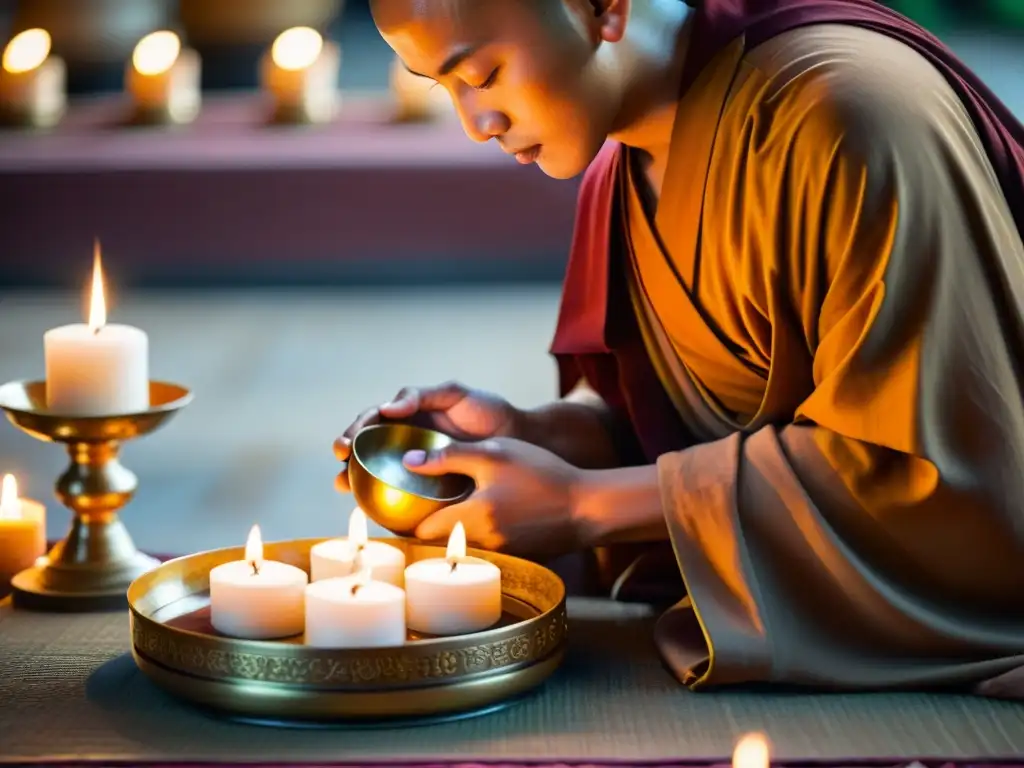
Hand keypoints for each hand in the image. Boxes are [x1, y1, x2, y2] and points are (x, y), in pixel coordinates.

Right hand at [334, 381, 520, 492]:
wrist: (520, 439)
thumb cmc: (489, 413)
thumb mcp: (455, 394)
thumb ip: (422, 396)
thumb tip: (388, 409)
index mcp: (410, 417)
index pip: (372, 421)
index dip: (354, 429)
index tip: (344, 443)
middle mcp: (408, 442)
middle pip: (368, 447)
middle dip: (347, 453)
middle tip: (341, 460)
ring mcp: (419, 466)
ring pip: (379, 472)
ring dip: (356, 479)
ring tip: (344, 485)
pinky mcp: (432, 488)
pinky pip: (404, 495)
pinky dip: (386, 502)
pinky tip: (375, 510)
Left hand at [404, 437, 585, 557]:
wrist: (588, 507)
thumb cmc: (543, 475)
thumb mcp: (495, 453)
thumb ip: (449, 456)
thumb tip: (409, 462)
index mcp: (470, 519)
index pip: (418, 531)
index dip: (403, 518)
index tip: (396, 503)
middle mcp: (479, 545)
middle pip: (436, 542)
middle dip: (424, 524)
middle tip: (416, 502)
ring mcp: (497, 554)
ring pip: (458, 544)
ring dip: (450, 528)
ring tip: (445, 504)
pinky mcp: (513, 555)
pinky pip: (481, 546)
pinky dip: (474, 532)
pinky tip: (482, 511)